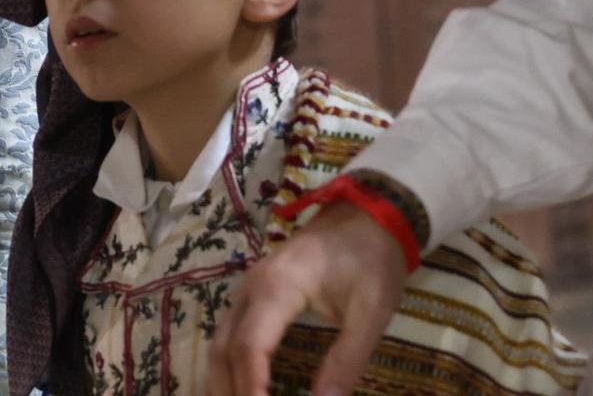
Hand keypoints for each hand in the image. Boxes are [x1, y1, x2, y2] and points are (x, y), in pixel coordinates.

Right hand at [208, 204, 408, 395]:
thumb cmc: (372, 259)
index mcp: (278, 288)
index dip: (251, 388)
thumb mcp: (371, 312)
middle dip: (230, 391)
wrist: (370, 213)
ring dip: (223, 380)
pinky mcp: (256, 291)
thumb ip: (347, 360)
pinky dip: (227, 364)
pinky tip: (236, 386)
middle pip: (225, 348)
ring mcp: (250, 287)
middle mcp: (253, 287)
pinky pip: (229, 332)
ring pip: (220, 340)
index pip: (250, 347)